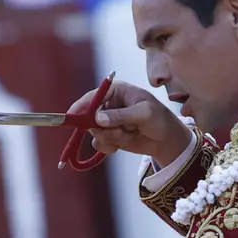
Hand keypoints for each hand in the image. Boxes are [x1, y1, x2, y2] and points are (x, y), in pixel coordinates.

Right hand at [68, 80, 192, 167]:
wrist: (165, 140)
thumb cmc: (159, 119)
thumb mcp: (144, 114)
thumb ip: (121, 115)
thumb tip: (98, 118)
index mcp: (115, 91)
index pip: (92, 97)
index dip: (80, 107)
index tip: (72, 117)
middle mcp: (108, 104)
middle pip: (88, 116)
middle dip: (98, 127)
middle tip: (114, 131)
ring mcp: (106, 121)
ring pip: (94, 132)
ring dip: (109, 137)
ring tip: (126, 135)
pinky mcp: (108, 135)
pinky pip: (99, 143)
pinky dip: (109, 146)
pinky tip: (121, 144)